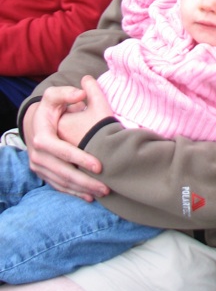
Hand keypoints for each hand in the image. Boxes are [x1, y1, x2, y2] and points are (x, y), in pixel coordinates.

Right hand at [23, 84, 109, 201]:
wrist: (34, 122)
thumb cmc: (50, 108)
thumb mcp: (55, 96)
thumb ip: (67, 93)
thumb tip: (81, 93)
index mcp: (42, 137)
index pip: (61, 151)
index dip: (80, 159)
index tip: (99, 165)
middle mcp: (38, 155)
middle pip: (63, 173)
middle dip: (85, 182)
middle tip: (107, 187)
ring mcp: (39, 167)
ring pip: (62, 183)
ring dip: (82, 190)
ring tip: (103, 192)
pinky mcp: (43, 174)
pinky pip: (59, 186)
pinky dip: (74, 193)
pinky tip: (89, 197)